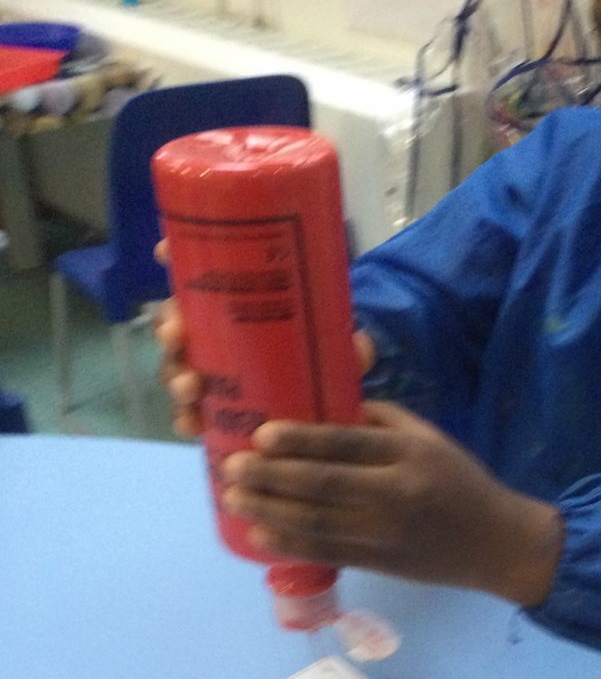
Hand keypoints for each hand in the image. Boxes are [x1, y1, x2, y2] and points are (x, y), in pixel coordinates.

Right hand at [152, 238, 375, 436]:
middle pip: (176, 323)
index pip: (197, 273)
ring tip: (191, 387)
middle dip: (169, 327)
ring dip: (175, 375)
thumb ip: (346, 342)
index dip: (172, 256)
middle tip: (177, 335)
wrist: (324, 402)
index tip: (163, 252)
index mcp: (232, 302)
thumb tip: (360, 345)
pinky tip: (191, 426)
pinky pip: (189, 413)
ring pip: (176, 367)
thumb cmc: (318, 353)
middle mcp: (211, 332)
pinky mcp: (211, 408)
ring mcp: (206, 370)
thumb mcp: (333, 341)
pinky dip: (186, 419)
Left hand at [221, 406, 563, 607]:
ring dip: (268, 511)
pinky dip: (288, 546)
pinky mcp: (378, 563)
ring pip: (315, 523)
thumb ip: (379, 421)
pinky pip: (326, 553)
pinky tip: (259, 536)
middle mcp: (394, 494)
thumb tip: (321, 408)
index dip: (299, 441)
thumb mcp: (429, 437)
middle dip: (270, 477)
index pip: (345, 445)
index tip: (261, 435)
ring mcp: (384, 533)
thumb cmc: (459, 480)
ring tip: (234, 498)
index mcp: (408, 454)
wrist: (495, 543)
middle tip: (232, 467)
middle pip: (320, 485)